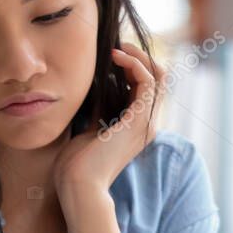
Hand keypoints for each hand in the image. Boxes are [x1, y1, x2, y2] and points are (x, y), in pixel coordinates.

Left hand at [52, 42, 164, 201]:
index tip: (111, 54)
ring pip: (157, 77)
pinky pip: (148, 82)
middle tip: (117, 45)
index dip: (133, 67)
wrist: (78, 187)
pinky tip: (116, 58)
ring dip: (139, 57)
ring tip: (117, 47)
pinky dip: (135, 64)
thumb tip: (89, 89)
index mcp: (135, 128)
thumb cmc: (76, 167)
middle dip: (140, 57)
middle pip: (157, 79)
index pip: (145, 89)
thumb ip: (95, 112)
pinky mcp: (138, 120)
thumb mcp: (87, 130)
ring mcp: (145, 123)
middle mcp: (146, 124)